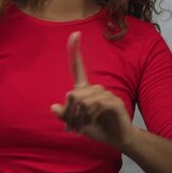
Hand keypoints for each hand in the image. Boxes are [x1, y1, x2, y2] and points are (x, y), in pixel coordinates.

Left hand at [51, 32, 135, 150]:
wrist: (118, 139)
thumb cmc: (98, 128)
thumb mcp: (76, 123)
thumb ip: (65, 116)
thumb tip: (53, 107)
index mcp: (85, 90)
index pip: (78, 67)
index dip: (75, 51)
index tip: (75, 33)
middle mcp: (96, 89)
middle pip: (73, 94)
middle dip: (70, 113)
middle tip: (73, 128)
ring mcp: (107, 94)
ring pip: (83, 100)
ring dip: (80, 117)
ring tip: (82, 127)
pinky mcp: (114, 102)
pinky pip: (96, 105)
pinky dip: (89, 117)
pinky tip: (92, 122)